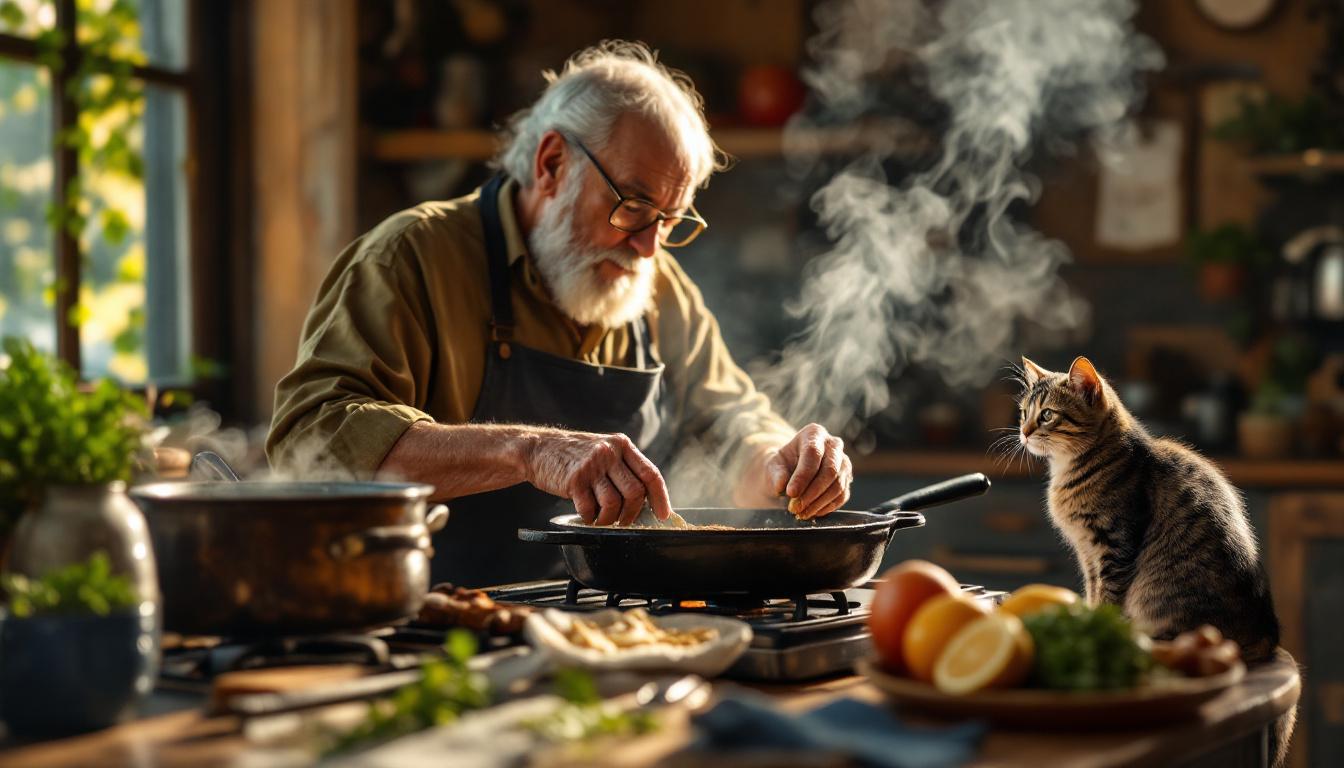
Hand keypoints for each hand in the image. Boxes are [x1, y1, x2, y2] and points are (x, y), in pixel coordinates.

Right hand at [523, 429, 673, 525]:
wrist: (537, 448)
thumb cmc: (573, 455)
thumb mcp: (603, 450)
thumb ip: (623, 467)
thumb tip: (646, 499)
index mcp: (622, 445)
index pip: (650, 474)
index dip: (660, 498)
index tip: (663, 515)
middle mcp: (609, 453)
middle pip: (635, 492)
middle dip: (632, 514)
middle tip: (624, 520)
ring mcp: (592, 466)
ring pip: (614, 504)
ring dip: (610, 519)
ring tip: (602, 519)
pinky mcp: (574, 480)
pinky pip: (590, 509)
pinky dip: (590, 518)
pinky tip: (586, 515)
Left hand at [764, 424, 851, 519]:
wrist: (792, 471)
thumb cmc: (782, 465)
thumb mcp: (773, 465)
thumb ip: (776, 473)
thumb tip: (781, 485)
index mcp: (814, 434)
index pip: (813, 453)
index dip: (803, 475)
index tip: (790, 493)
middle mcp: (834, 445)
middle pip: (830, 470)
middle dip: (812, 492)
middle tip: (795, 508)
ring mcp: (844, 463)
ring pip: (837, 486)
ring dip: (818, 503)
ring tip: (801, 512)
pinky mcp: (847, 480)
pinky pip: (841, 496)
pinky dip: (826, 507)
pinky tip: (811, 512)